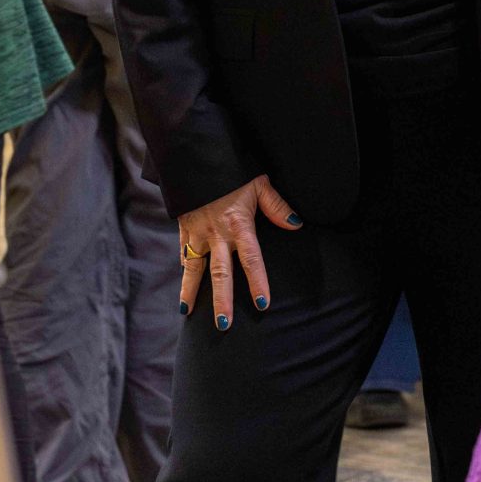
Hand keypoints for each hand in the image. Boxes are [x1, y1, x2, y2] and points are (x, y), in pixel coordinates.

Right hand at [179, 175, 302, 329]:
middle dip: (222, 301)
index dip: (257, 282)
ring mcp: (197, 233)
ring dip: (191, 292)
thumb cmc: (232, 169)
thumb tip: (296, 225)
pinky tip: (184, 288)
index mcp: (238, 224)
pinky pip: (184, 254)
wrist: (195, 155)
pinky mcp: (184, 228)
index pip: (251, 260)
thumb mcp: (258, 183)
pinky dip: (184, 271)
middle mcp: (217, 234)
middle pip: (220, 273)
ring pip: (194, 269)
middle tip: (224, 326)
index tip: (262, 303)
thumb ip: (276, 206)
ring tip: (188, 314)